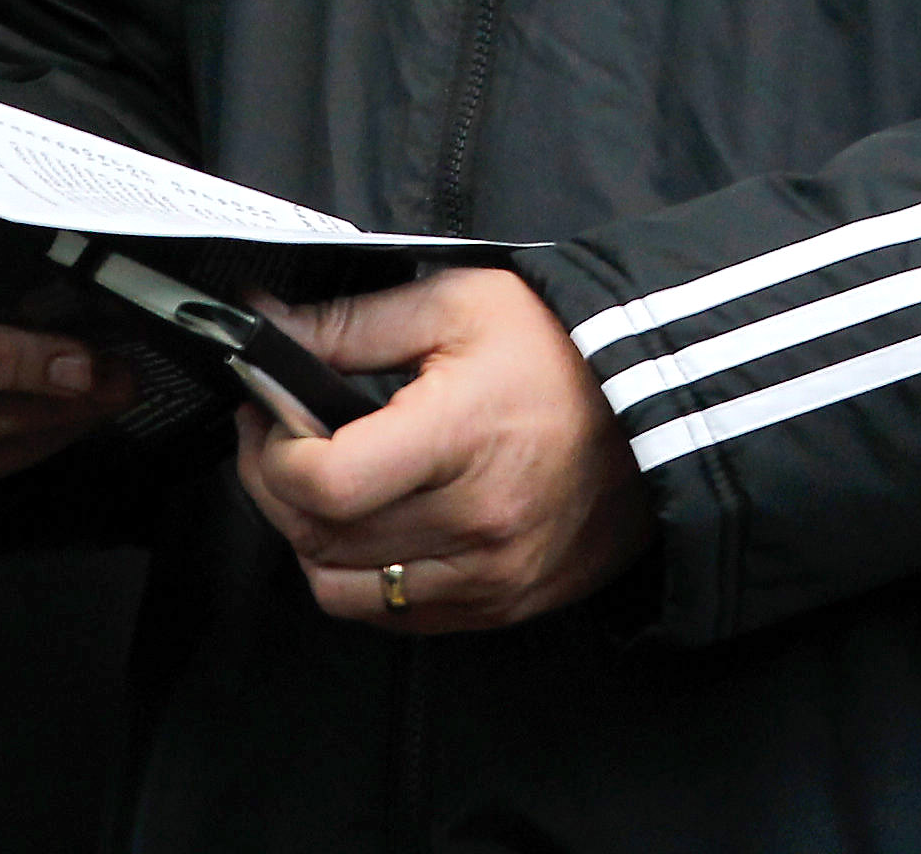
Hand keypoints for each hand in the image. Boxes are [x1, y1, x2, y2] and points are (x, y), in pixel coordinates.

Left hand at [235, 269, 652, 636]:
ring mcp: (491, 576)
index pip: (323, 484)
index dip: (272, 453)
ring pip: (343, 590)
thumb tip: (265, 330)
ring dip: (309, 540)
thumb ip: (349, 325)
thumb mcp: (455, 304)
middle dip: (273, 486)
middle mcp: (476, 524)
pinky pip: (395, 616)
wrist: (656, 404)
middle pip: (320, 538)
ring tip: (319, 486)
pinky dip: (360, 577)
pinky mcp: (504, 605)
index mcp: (460, 439)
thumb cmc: (558, 347)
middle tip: (273, 436)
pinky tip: (369, 526)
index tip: (265, 414)